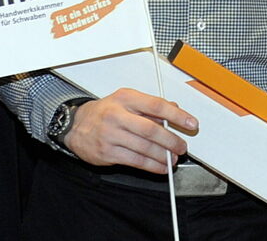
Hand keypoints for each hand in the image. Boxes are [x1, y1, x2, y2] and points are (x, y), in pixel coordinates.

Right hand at [63, 89, 197, 172]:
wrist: (75, 126)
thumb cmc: (104, 112)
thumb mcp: (126, 100)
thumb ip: (150, 106)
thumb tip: (175, 110)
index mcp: (126, 98)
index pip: (157, 105)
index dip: (177, 115)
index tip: (191, 123)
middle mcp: (118, 115)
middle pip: (152, 130)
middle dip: (172, 140)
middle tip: (182, 146)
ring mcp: (111, 135)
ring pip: (144, 148)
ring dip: (163, 156)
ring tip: (173, 159)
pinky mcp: (108, 153)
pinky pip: (135, 161)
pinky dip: (152, 166)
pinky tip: (160, 167)